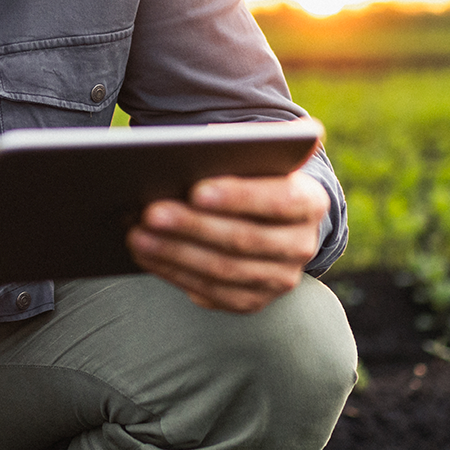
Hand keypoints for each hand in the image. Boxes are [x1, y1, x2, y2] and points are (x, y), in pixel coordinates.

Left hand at [126, 170, 326, 312]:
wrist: (271, 217)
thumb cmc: (253, 175)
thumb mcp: (256, 158)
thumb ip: (239, 150)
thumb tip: (196, 149)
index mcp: (311, 201)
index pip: (280, 201)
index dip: (238, 196)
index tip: (196, 189)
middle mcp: (302, 245)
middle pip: (245, 239)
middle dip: (193, 226)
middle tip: (151, 212)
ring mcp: (279, 278)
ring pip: (224, 270)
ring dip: (175, 253)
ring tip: (138, 235)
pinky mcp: (253, 300)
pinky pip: (211, 292)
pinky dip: (174, 273)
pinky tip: (146, 255)